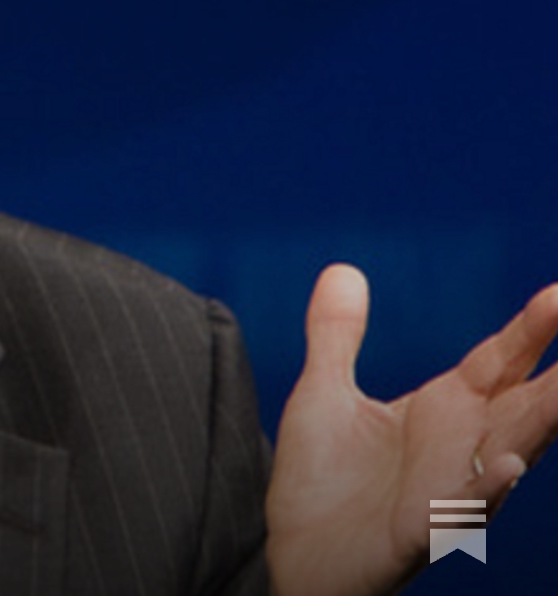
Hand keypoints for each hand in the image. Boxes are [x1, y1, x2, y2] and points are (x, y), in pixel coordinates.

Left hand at [266, 264, 557, 595]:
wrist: (290, 555)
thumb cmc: (319, 482)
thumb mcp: (323, 394)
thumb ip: (337, 335)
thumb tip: (341, 268)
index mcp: (447, 410)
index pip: (502, 359)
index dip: (533, 328)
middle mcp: (462, 448)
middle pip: (528, 403)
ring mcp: (448, 490)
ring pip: (514, 452)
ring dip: (543, 423)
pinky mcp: (420, 532)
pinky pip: (462, 510)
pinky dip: (488, 487)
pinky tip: (508, 462)